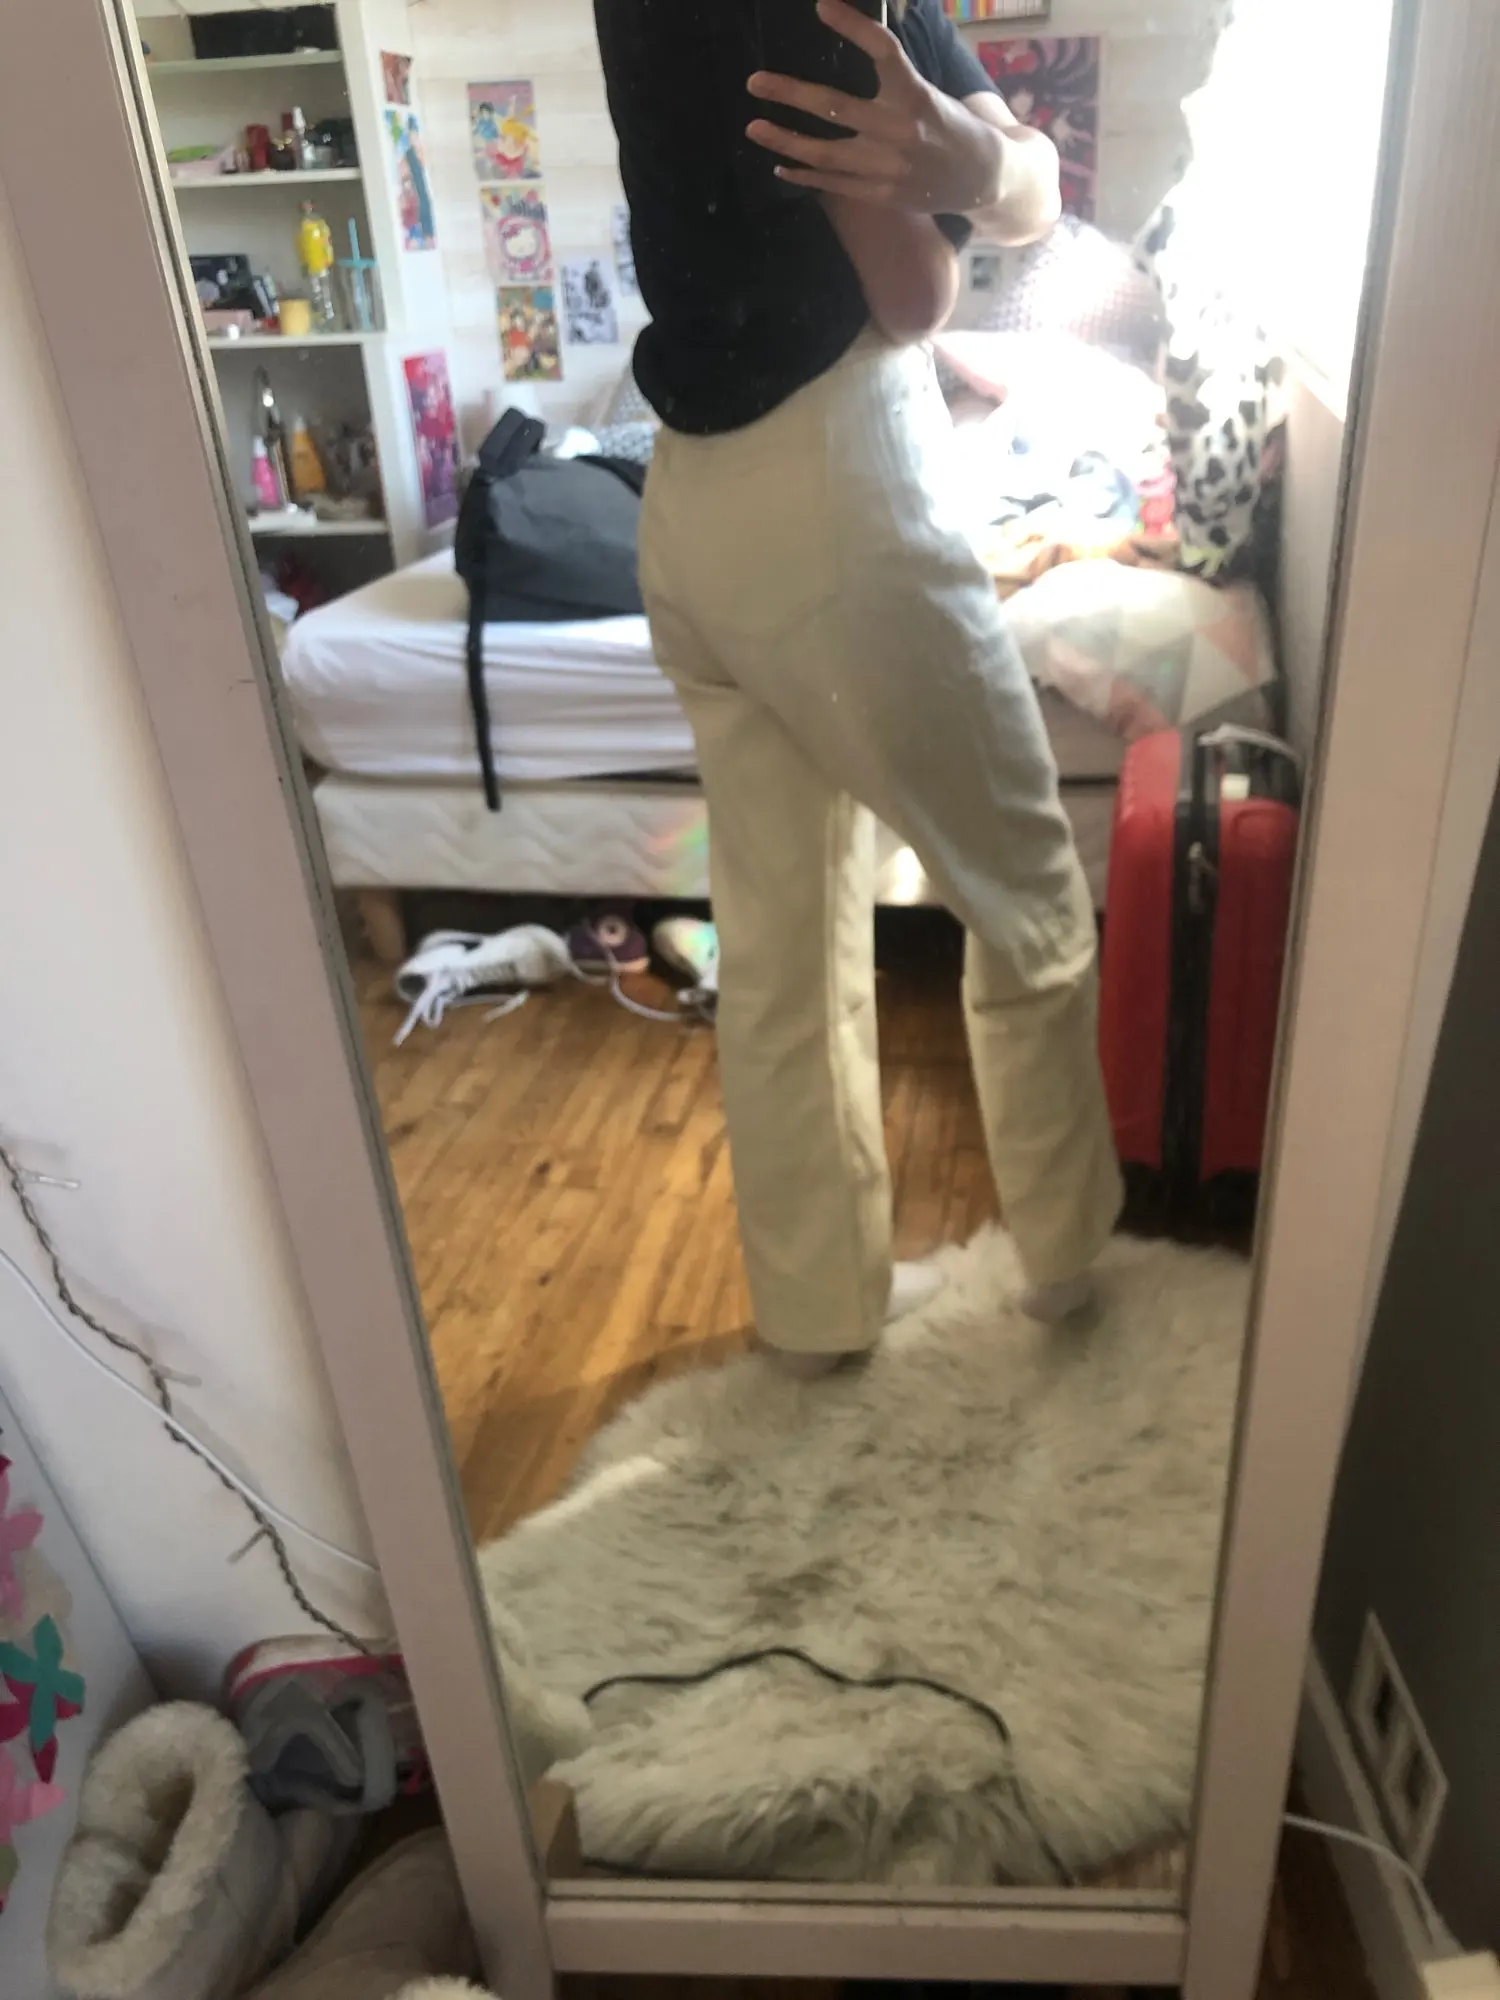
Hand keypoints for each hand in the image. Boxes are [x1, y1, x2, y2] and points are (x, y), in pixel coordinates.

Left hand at [746, 0, 1002, 214]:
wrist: (982, 178)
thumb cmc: (951, 126)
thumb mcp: (929, 92)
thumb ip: (892, 78)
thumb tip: (857, 44)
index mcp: (915, 96)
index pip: (881, 51)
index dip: (851, 26)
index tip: (822, 7)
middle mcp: (898, 131)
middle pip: (833, 107)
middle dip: (790, 93)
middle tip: (754, 82)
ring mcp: (886, 167)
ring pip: (824, 152)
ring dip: (784, 140)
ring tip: (754, 128)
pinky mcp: (880, 193)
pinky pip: (833, 183)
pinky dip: (804, 174)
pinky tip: (782, 165)